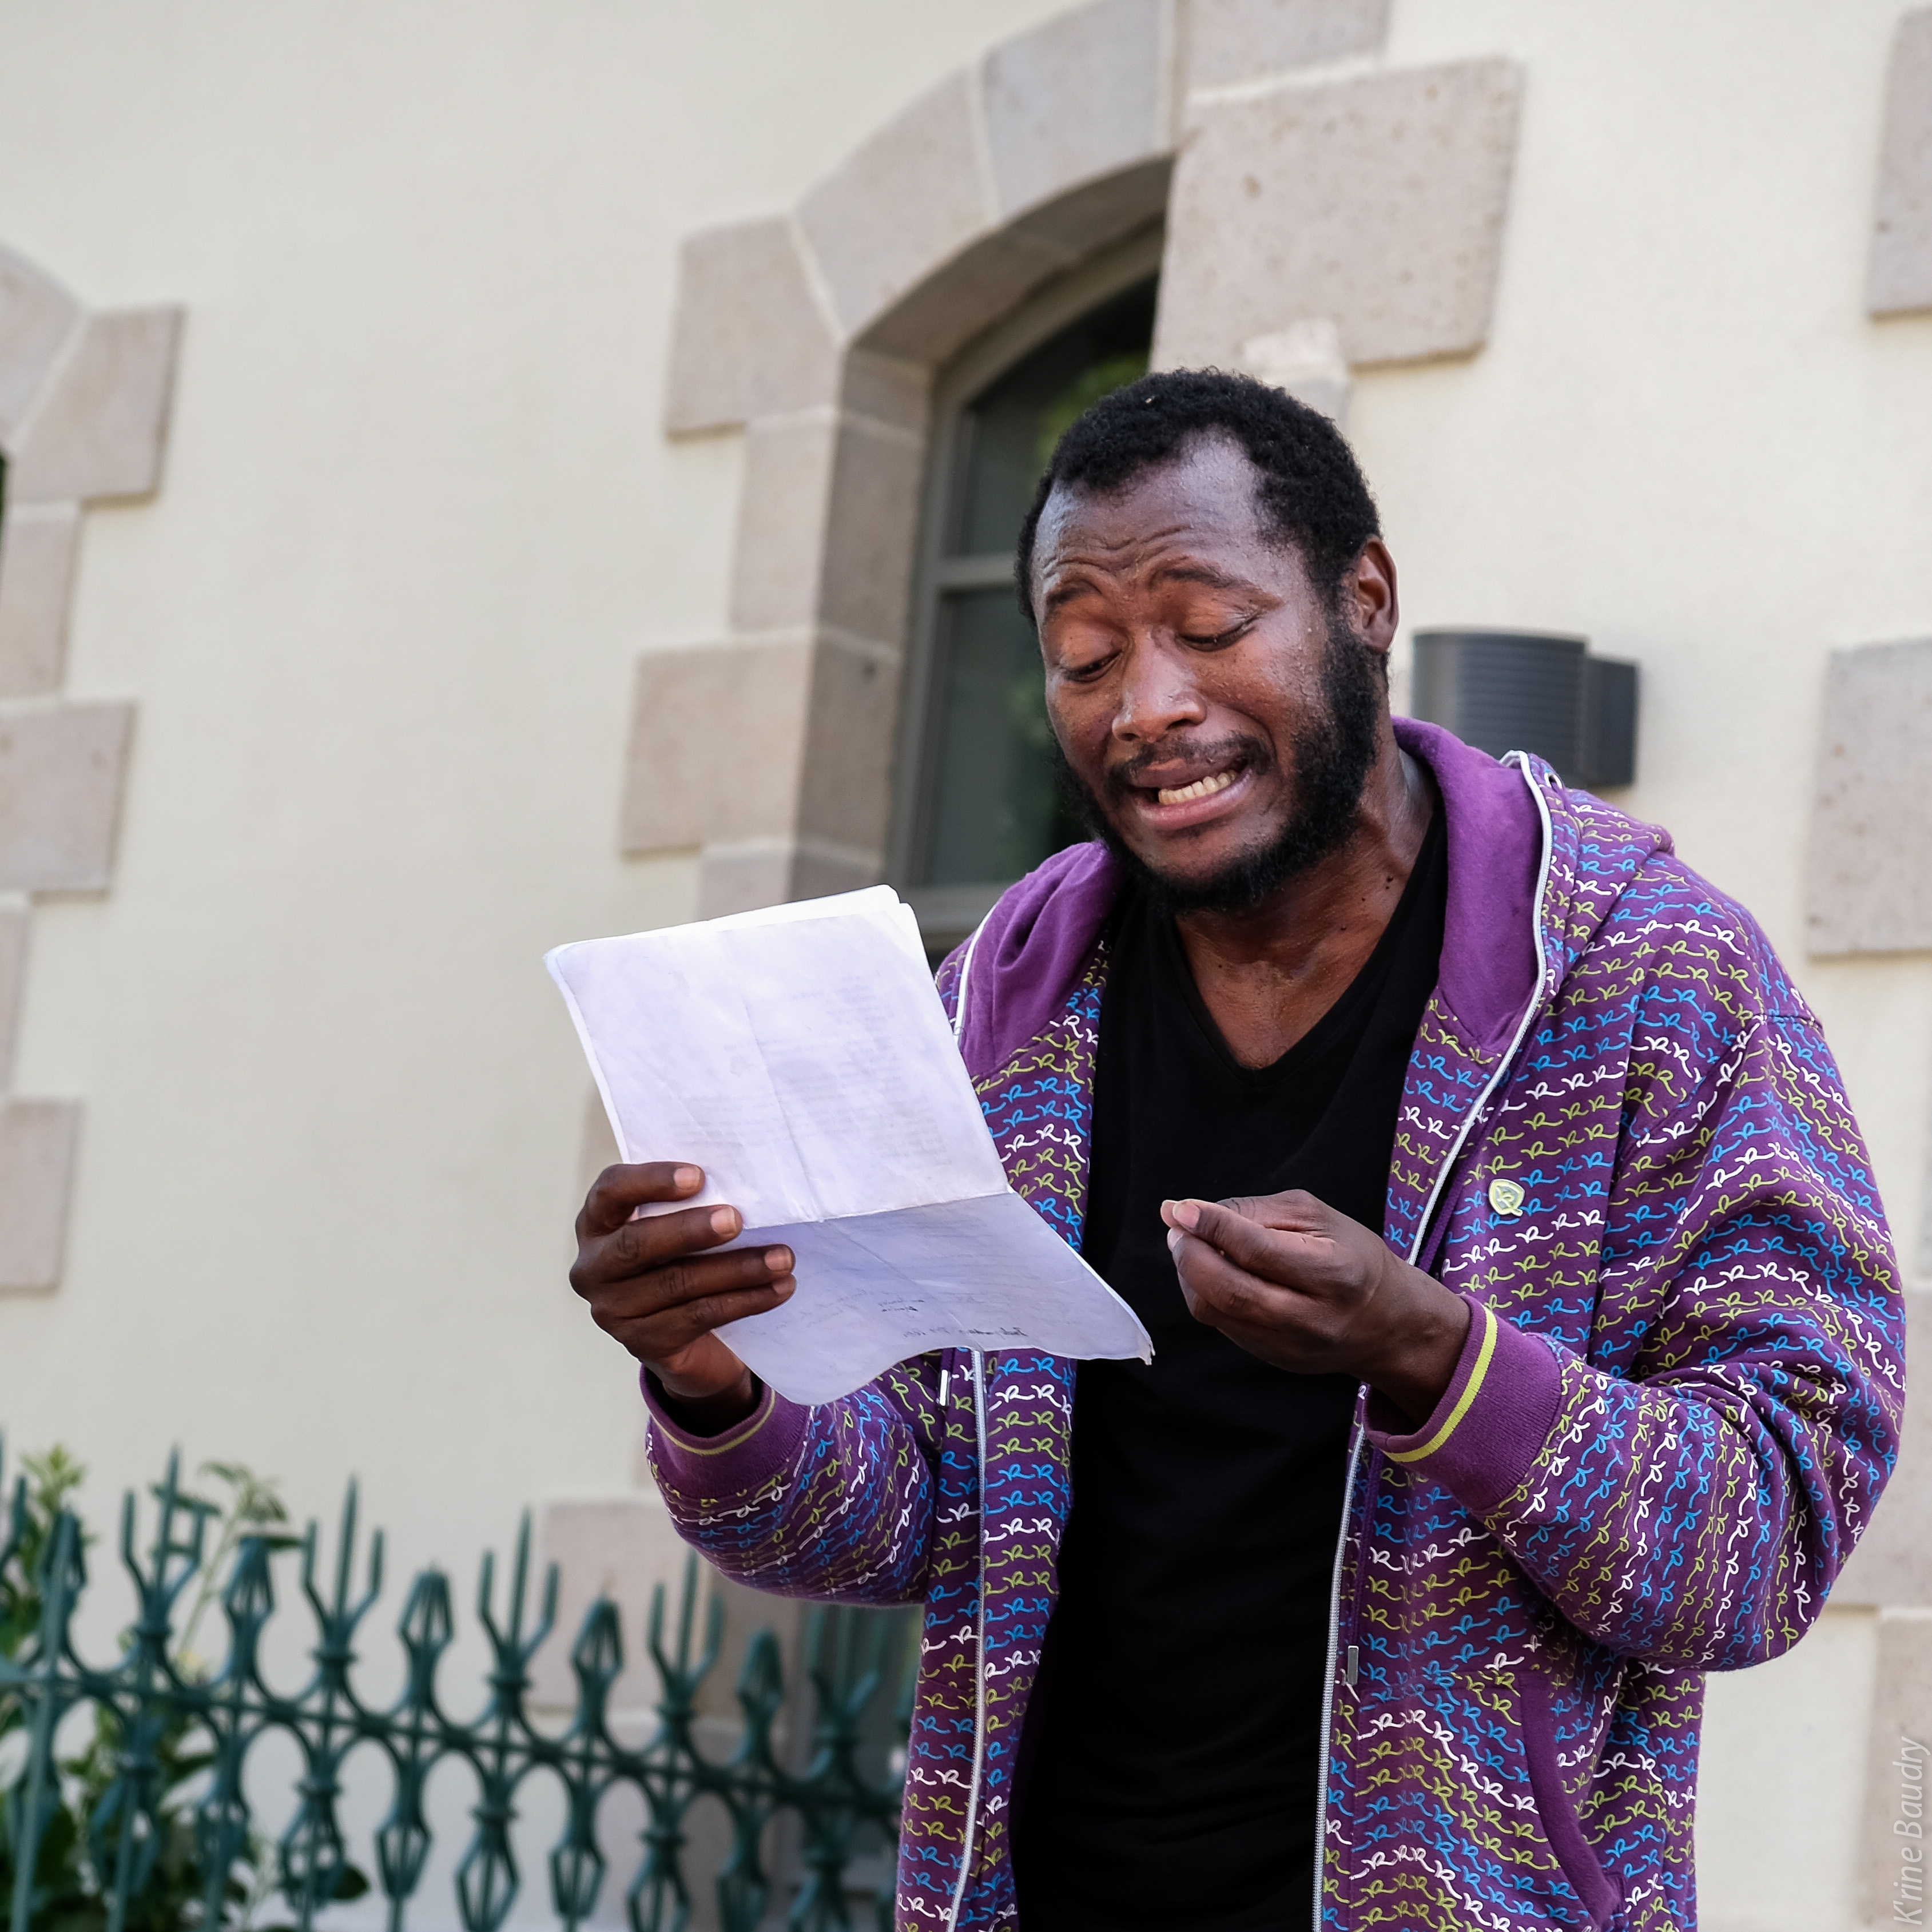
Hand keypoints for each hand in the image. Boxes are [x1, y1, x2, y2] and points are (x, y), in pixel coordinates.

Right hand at [570, 1163, 793, 1432]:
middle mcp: (594, 1268)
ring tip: (782, 1258)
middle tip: (737, 1219)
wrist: (690, 1340)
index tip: (698, 1176)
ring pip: (677, 1283)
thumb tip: (745, 1181)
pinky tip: (779, 1289)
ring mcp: (613, 1311)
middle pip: (637, 1244)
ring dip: (737, 1269)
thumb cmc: (685, 1260)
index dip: (650, 1181)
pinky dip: (745, 1300)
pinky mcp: (643, 1344)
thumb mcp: (677, 1229)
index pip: (611, 1192)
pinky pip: (699, 1316)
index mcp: (598, 1223)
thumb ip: (692, 1204)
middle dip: (691, 1230)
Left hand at [1161, 1190, 1469, 1427]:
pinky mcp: (1270, 1358)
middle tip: (1177, 1225)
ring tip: (1191, 1243)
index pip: (1259, 1251)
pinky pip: (1219, 1324)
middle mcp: (1309, 1319)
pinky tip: (1209, 1270)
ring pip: (1215, 1311)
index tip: (1179, 1208)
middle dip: (1190, 1254)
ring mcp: (1287, 1346)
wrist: (1387, 1324)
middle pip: (1229, 1291)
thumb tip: (1187, 1211)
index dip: (1212, 1226)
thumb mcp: (1316, 1217)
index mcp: (1333, 1274)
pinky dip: (1203, 1291)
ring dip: (1189, 1273)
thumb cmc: (1351, 1256)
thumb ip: (1254, 1211)